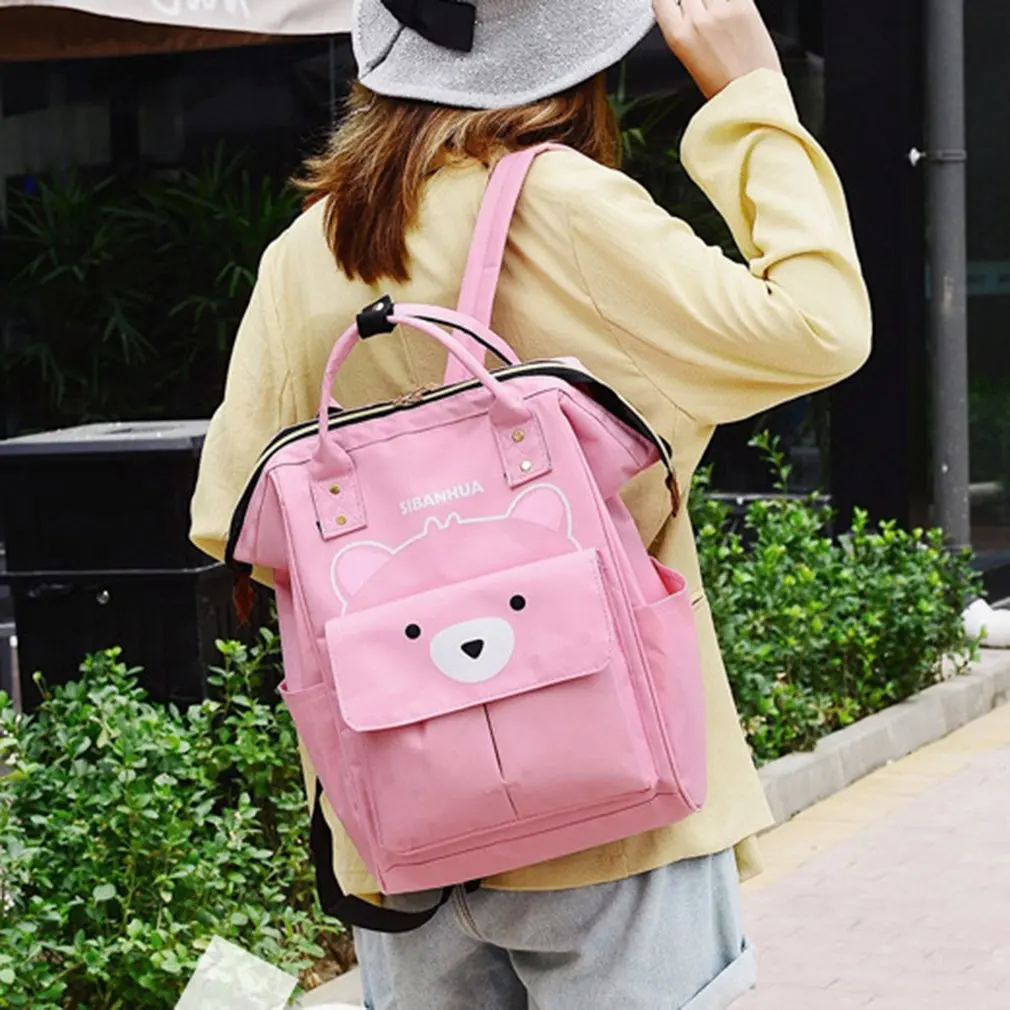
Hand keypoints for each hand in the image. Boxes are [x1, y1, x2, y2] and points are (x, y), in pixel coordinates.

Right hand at [653, 0, 782, 99]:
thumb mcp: (689, 60)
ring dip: (710, 1)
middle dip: (692, 2)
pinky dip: (729, 1)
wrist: (751, 97)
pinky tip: (729, 10)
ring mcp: (723, 10)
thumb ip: (683, 30)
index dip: (670, 2)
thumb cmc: (723, 89)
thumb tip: (684, 10)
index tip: (676, 5)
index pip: (662, 0)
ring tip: (717, 16)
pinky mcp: (745, 6)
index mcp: (679, 37)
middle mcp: (698, 20)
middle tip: (701, 14)